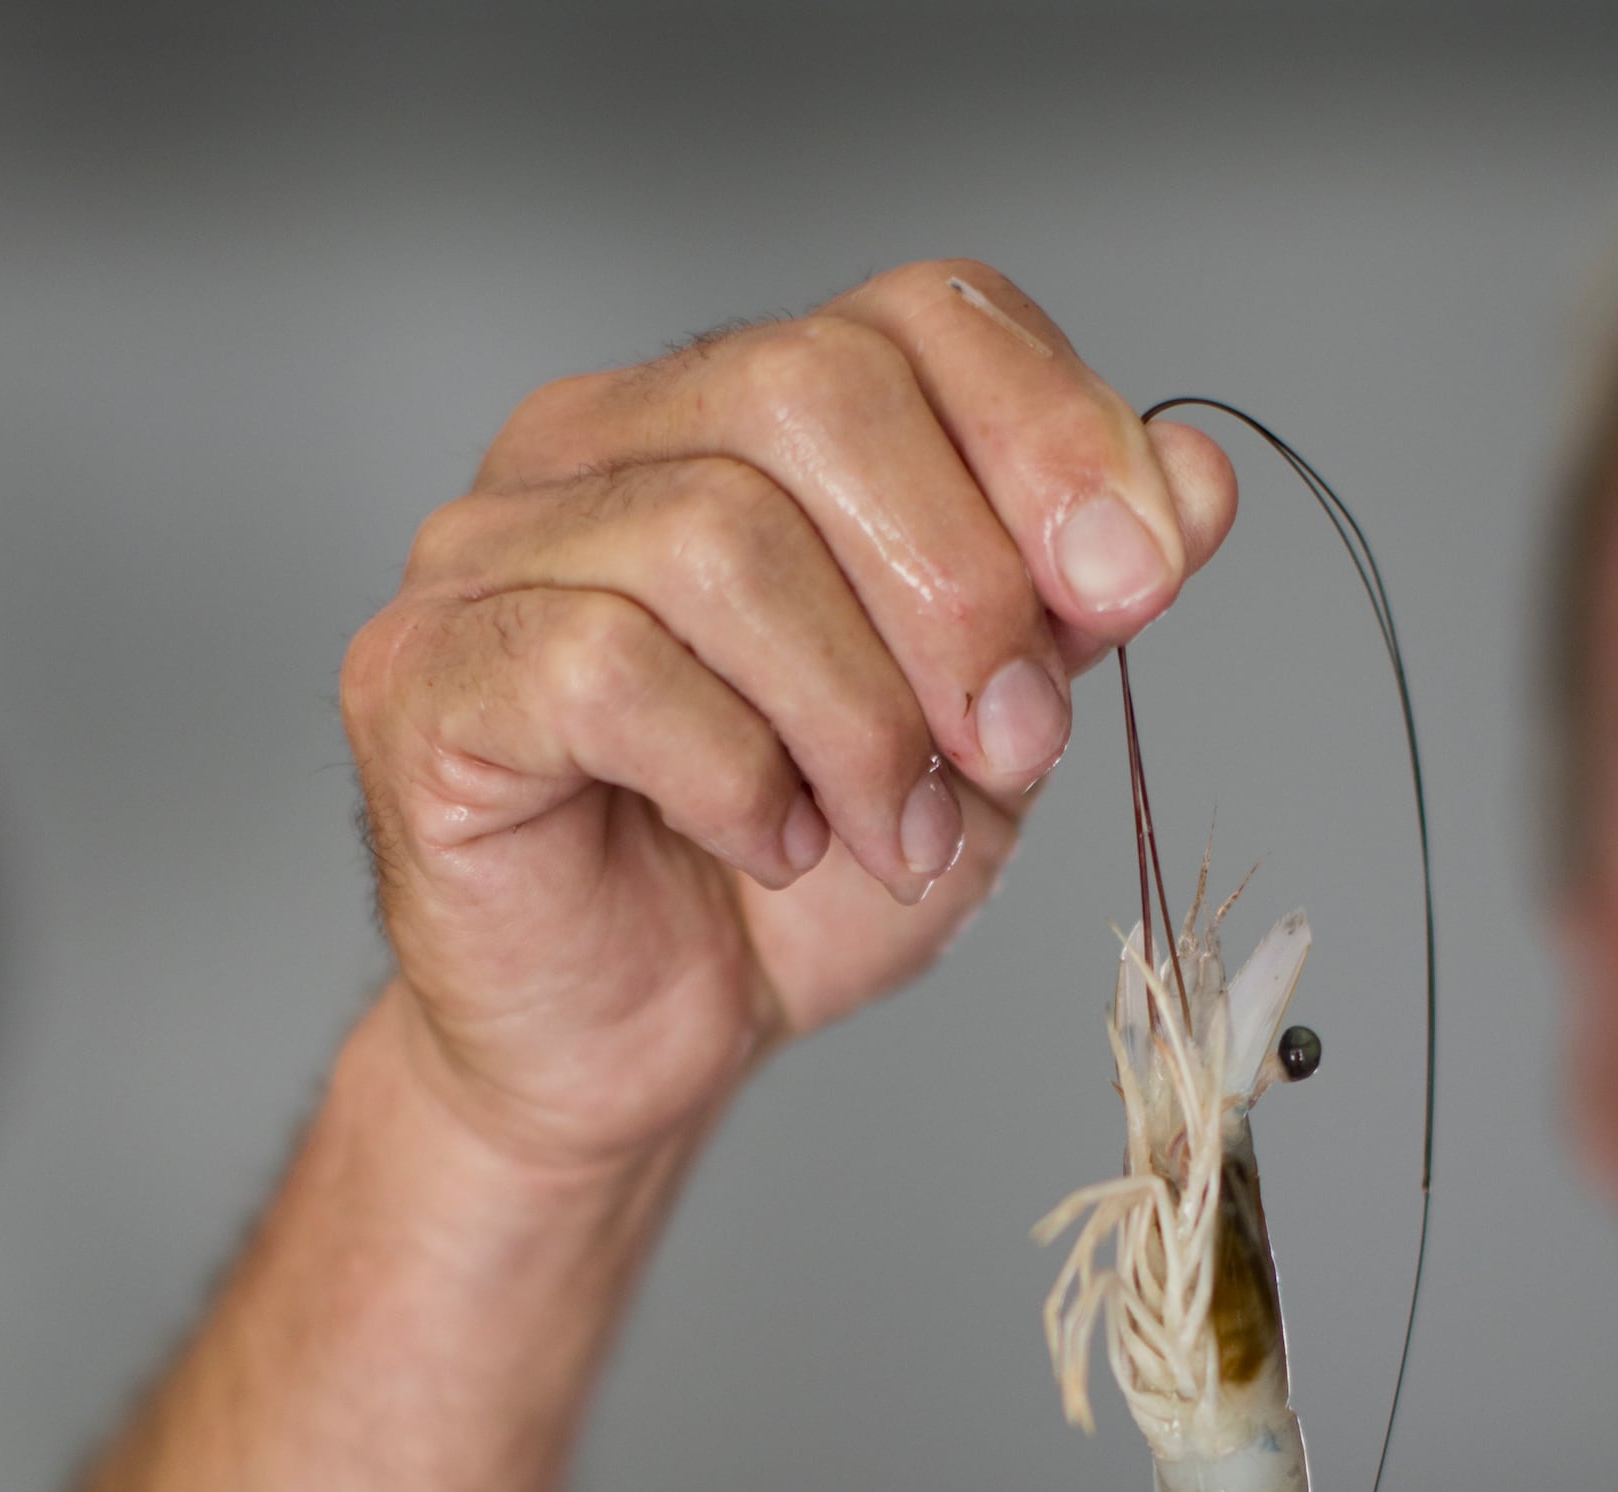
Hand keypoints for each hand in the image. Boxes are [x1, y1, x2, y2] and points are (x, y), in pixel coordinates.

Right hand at [338, 260, 1238, 1170]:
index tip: (1132, 590)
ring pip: (718, 536)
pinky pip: (605, 664)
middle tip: (1006, 748)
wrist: (633, 1052)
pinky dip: (733, 774)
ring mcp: (490, 549)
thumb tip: (1192, 479)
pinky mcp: (425, 676)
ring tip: (890, 832)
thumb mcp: (984, 739)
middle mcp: (601, 440)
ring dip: (855, 717)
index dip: (1052, 433)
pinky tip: (767, 843)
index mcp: (739, 412)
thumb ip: (1074, 603)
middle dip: (960, 587)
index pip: (920, 313)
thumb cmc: (785, 883)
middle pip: (812, 388)